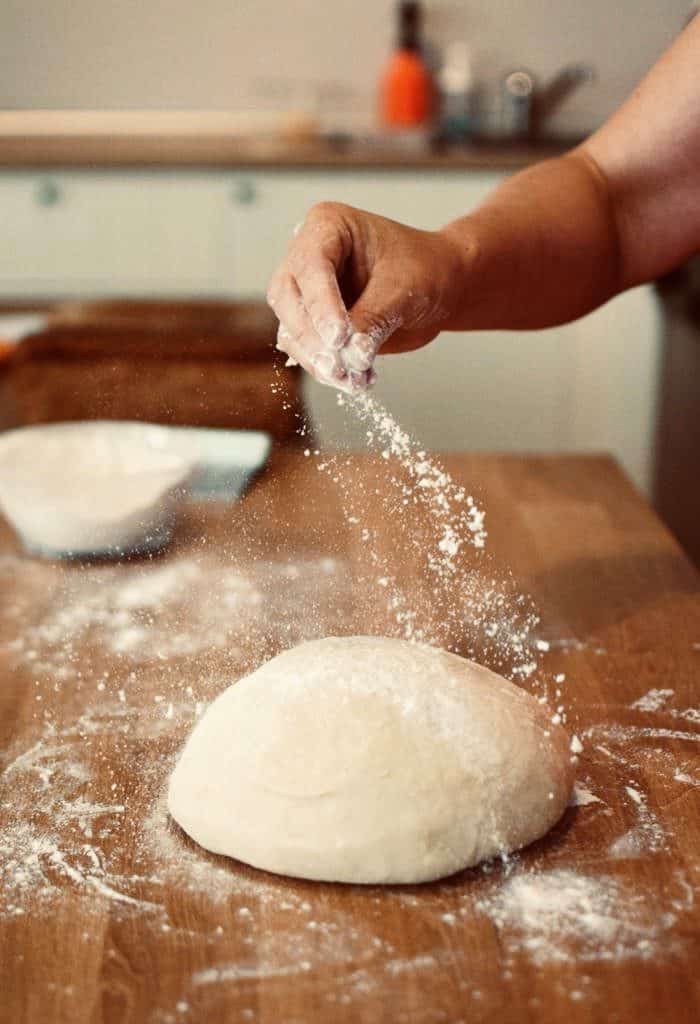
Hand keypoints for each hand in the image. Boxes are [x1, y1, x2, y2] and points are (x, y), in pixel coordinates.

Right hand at [266, 202, 466, 390]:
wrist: (441, 286)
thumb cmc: (426, 269)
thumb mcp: (404, 288)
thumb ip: (374, 318)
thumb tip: (350, 355)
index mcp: (328, 226)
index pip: (310, 265)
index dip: (321, 304)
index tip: (338, 337)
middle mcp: (309, 255)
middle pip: (287, 298)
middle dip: (311, 338)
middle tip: (338, 368)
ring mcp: (307, 291)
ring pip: (291, 329)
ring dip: (317, 360)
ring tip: (353, 381)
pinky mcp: (315, 322)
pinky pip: (306, 350)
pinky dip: (327, 369)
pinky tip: (356, 380)